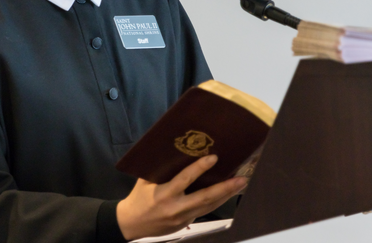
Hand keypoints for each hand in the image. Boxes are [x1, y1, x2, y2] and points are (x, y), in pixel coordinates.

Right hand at [115, 155, 247, 240]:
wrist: (131, 223)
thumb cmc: (138, 197)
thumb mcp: (145, 180)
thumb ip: (161, 168)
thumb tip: (177, 148)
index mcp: (163, 194)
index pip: (184, 179)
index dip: (199, 168)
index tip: (214, 158)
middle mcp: (175, 207)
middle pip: (204, 198)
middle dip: (224, 188)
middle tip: (241, 178)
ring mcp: (182, 218)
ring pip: (209, 207)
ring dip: (226, 195)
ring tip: (240, 184)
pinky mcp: (185, 223)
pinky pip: (204, 211)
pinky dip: (217, 202)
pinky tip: (226, 194)